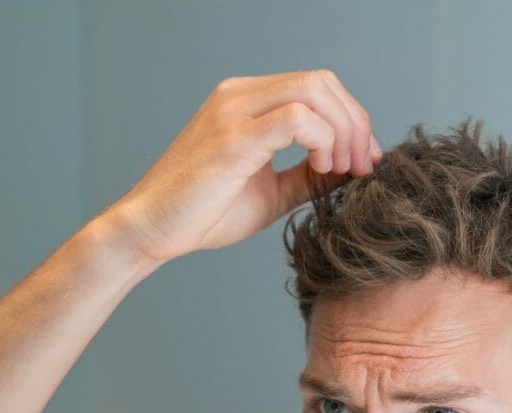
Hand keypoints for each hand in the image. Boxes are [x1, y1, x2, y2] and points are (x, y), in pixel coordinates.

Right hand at [105, 71, 379, 264]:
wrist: (149, 231)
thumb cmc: (199, 214)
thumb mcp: (268, 194)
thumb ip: (306, 177)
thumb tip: (350, 170)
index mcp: (244, 101)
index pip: (315, 87)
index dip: (351, 119)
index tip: (363, 161)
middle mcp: (238, 95)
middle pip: (322, 82)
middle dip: (355, 122)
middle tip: (361, 166)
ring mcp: (234, 111)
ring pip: (314, 91)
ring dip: (343, 129)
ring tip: (342, 170)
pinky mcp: (233, 137)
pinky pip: (298, 119)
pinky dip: (323, 141)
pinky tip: (321, 169)